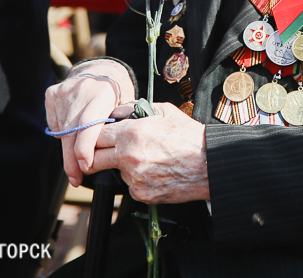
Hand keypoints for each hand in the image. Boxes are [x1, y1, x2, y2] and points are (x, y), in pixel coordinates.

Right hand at [44, 62, 134, 186]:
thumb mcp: (124, 109)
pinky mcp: (52, 93)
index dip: (85, 148)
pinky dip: (62, 133)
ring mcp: (64, 91)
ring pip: (62, 131)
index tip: (85, 167)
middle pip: (72, 132)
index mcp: (103, 94)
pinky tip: (73, 132)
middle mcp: (81, 90)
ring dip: (68, 149)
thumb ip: (116, 128)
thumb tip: (107, 156)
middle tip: (76, 178)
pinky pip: (55, 123)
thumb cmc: (117, 98)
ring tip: (77, 158)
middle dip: (73, 159)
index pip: (89, 125)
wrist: (102, 72)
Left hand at [90, 102, 209, 203]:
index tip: (99, 136)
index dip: (95, 134)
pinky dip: (138, 179)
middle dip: (95, 154)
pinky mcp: (140, 194)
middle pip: (93, 159)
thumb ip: (134, 108)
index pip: (95, 135)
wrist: (208, 164)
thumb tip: (116, 112)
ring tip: (148, 158)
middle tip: (104, 152)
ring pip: (116, 171)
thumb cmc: (188, 136)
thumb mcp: (163, 111)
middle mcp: (128, 157)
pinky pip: (131, 185)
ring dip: (124, 166)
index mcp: (131, 134)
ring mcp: (133, 178)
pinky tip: (156, 171)